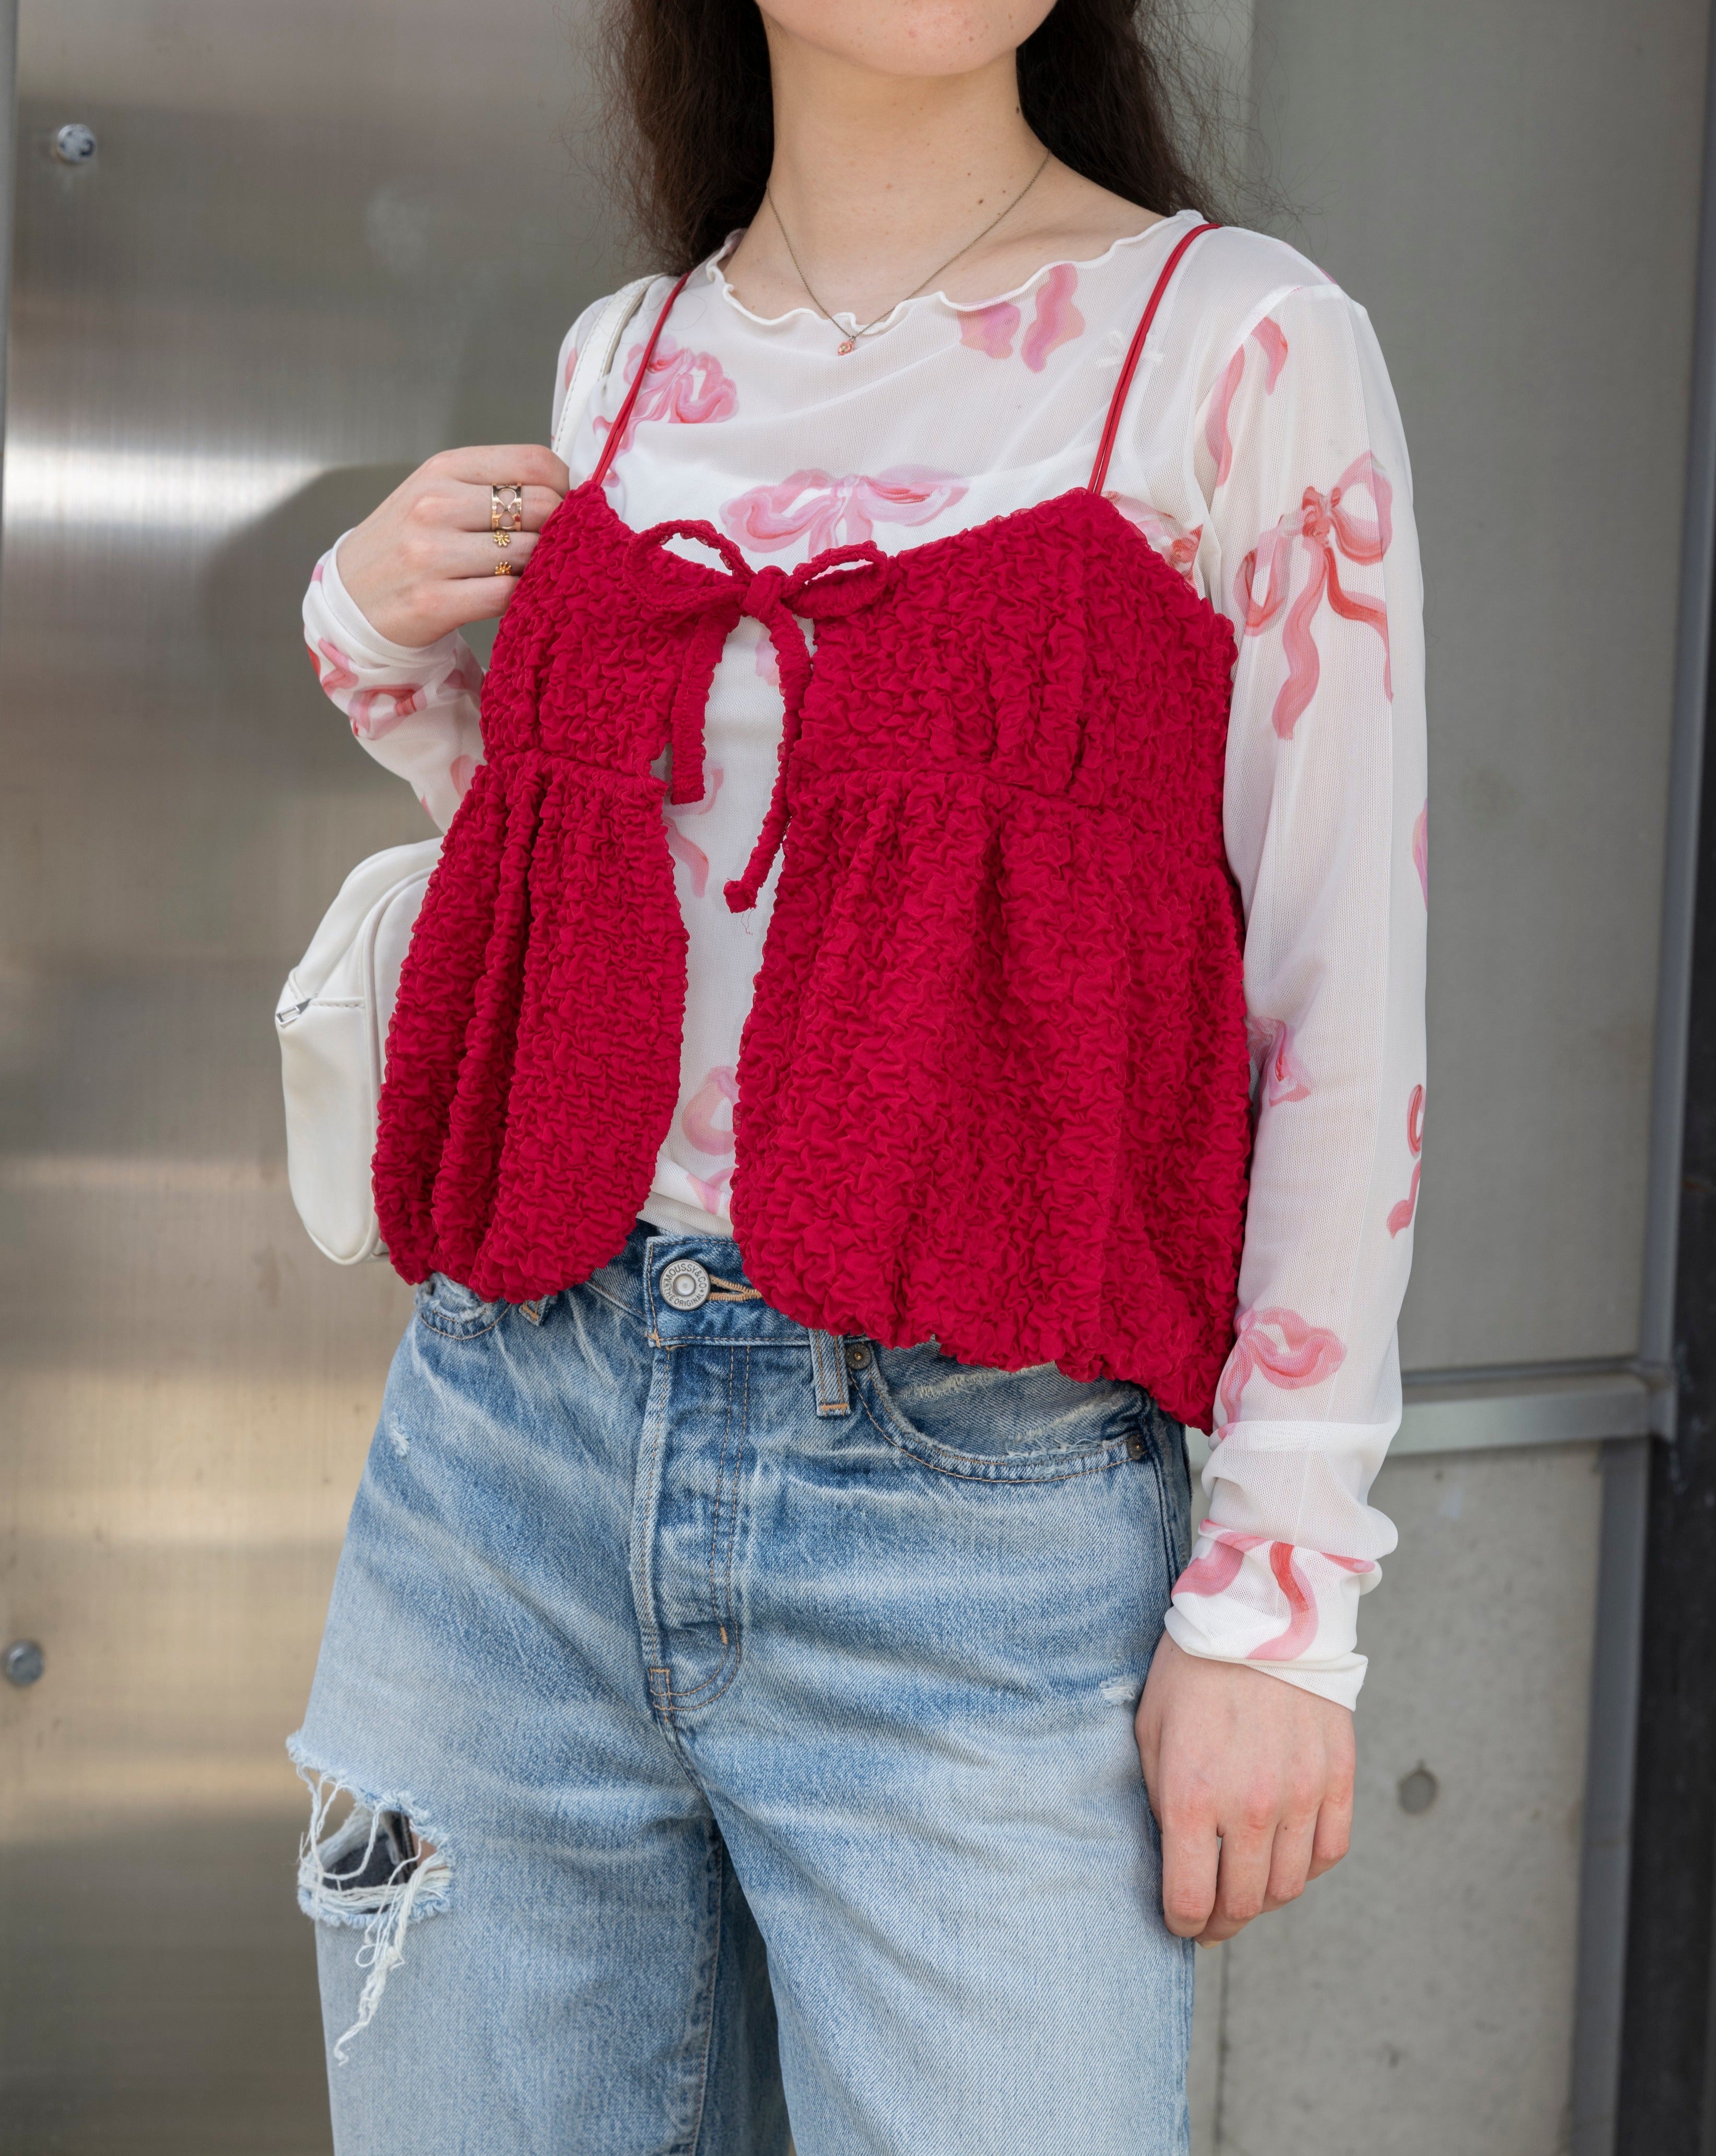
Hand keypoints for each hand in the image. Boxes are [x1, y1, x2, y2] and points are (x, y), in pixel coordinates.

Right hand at [335, 445, 569, 648]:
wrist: (351, 598)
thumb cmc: (405, 545)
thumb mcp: (438, 494)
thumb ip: (493, 486)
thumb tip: (565, 493)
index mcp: (444, 468)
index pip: (533, 461)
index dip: (565, 486)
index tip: (567, 508)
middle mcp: (436, 505)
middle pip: (540, 507)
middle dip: (561, 529)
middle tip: (557, 548)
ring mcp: (432, 553)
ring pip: (530, 553)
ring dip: (544, 568)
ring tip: (532, 574)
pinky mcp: (434, 601)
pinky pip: (508, 595)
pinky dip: (524, 598)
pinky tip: (518, 598)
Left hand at [1134, 1632, 1353, 1943]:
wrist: (1260, 1614)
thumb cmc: (1192, 1669)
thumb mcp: (1150, 1730)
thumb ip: (1158, 1797)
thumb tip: (1170, 1852)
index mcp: (1194, 1797)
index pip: (1192, 1900)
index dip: (1182, 1923)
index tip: (1178, 1921)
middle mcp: (1251, 1807)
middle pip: (1244, 1903)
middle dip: (1220, 1922)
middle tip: (1210, 1919)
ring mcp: (1300, 1795)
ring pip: (1289, 1887)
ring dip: (1264, 1900)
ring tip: (1246, 1889)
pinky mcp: (1337, 1778)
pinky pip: (1329, 1851)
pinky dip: (1307, 1867)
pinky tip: (1286, 1857)